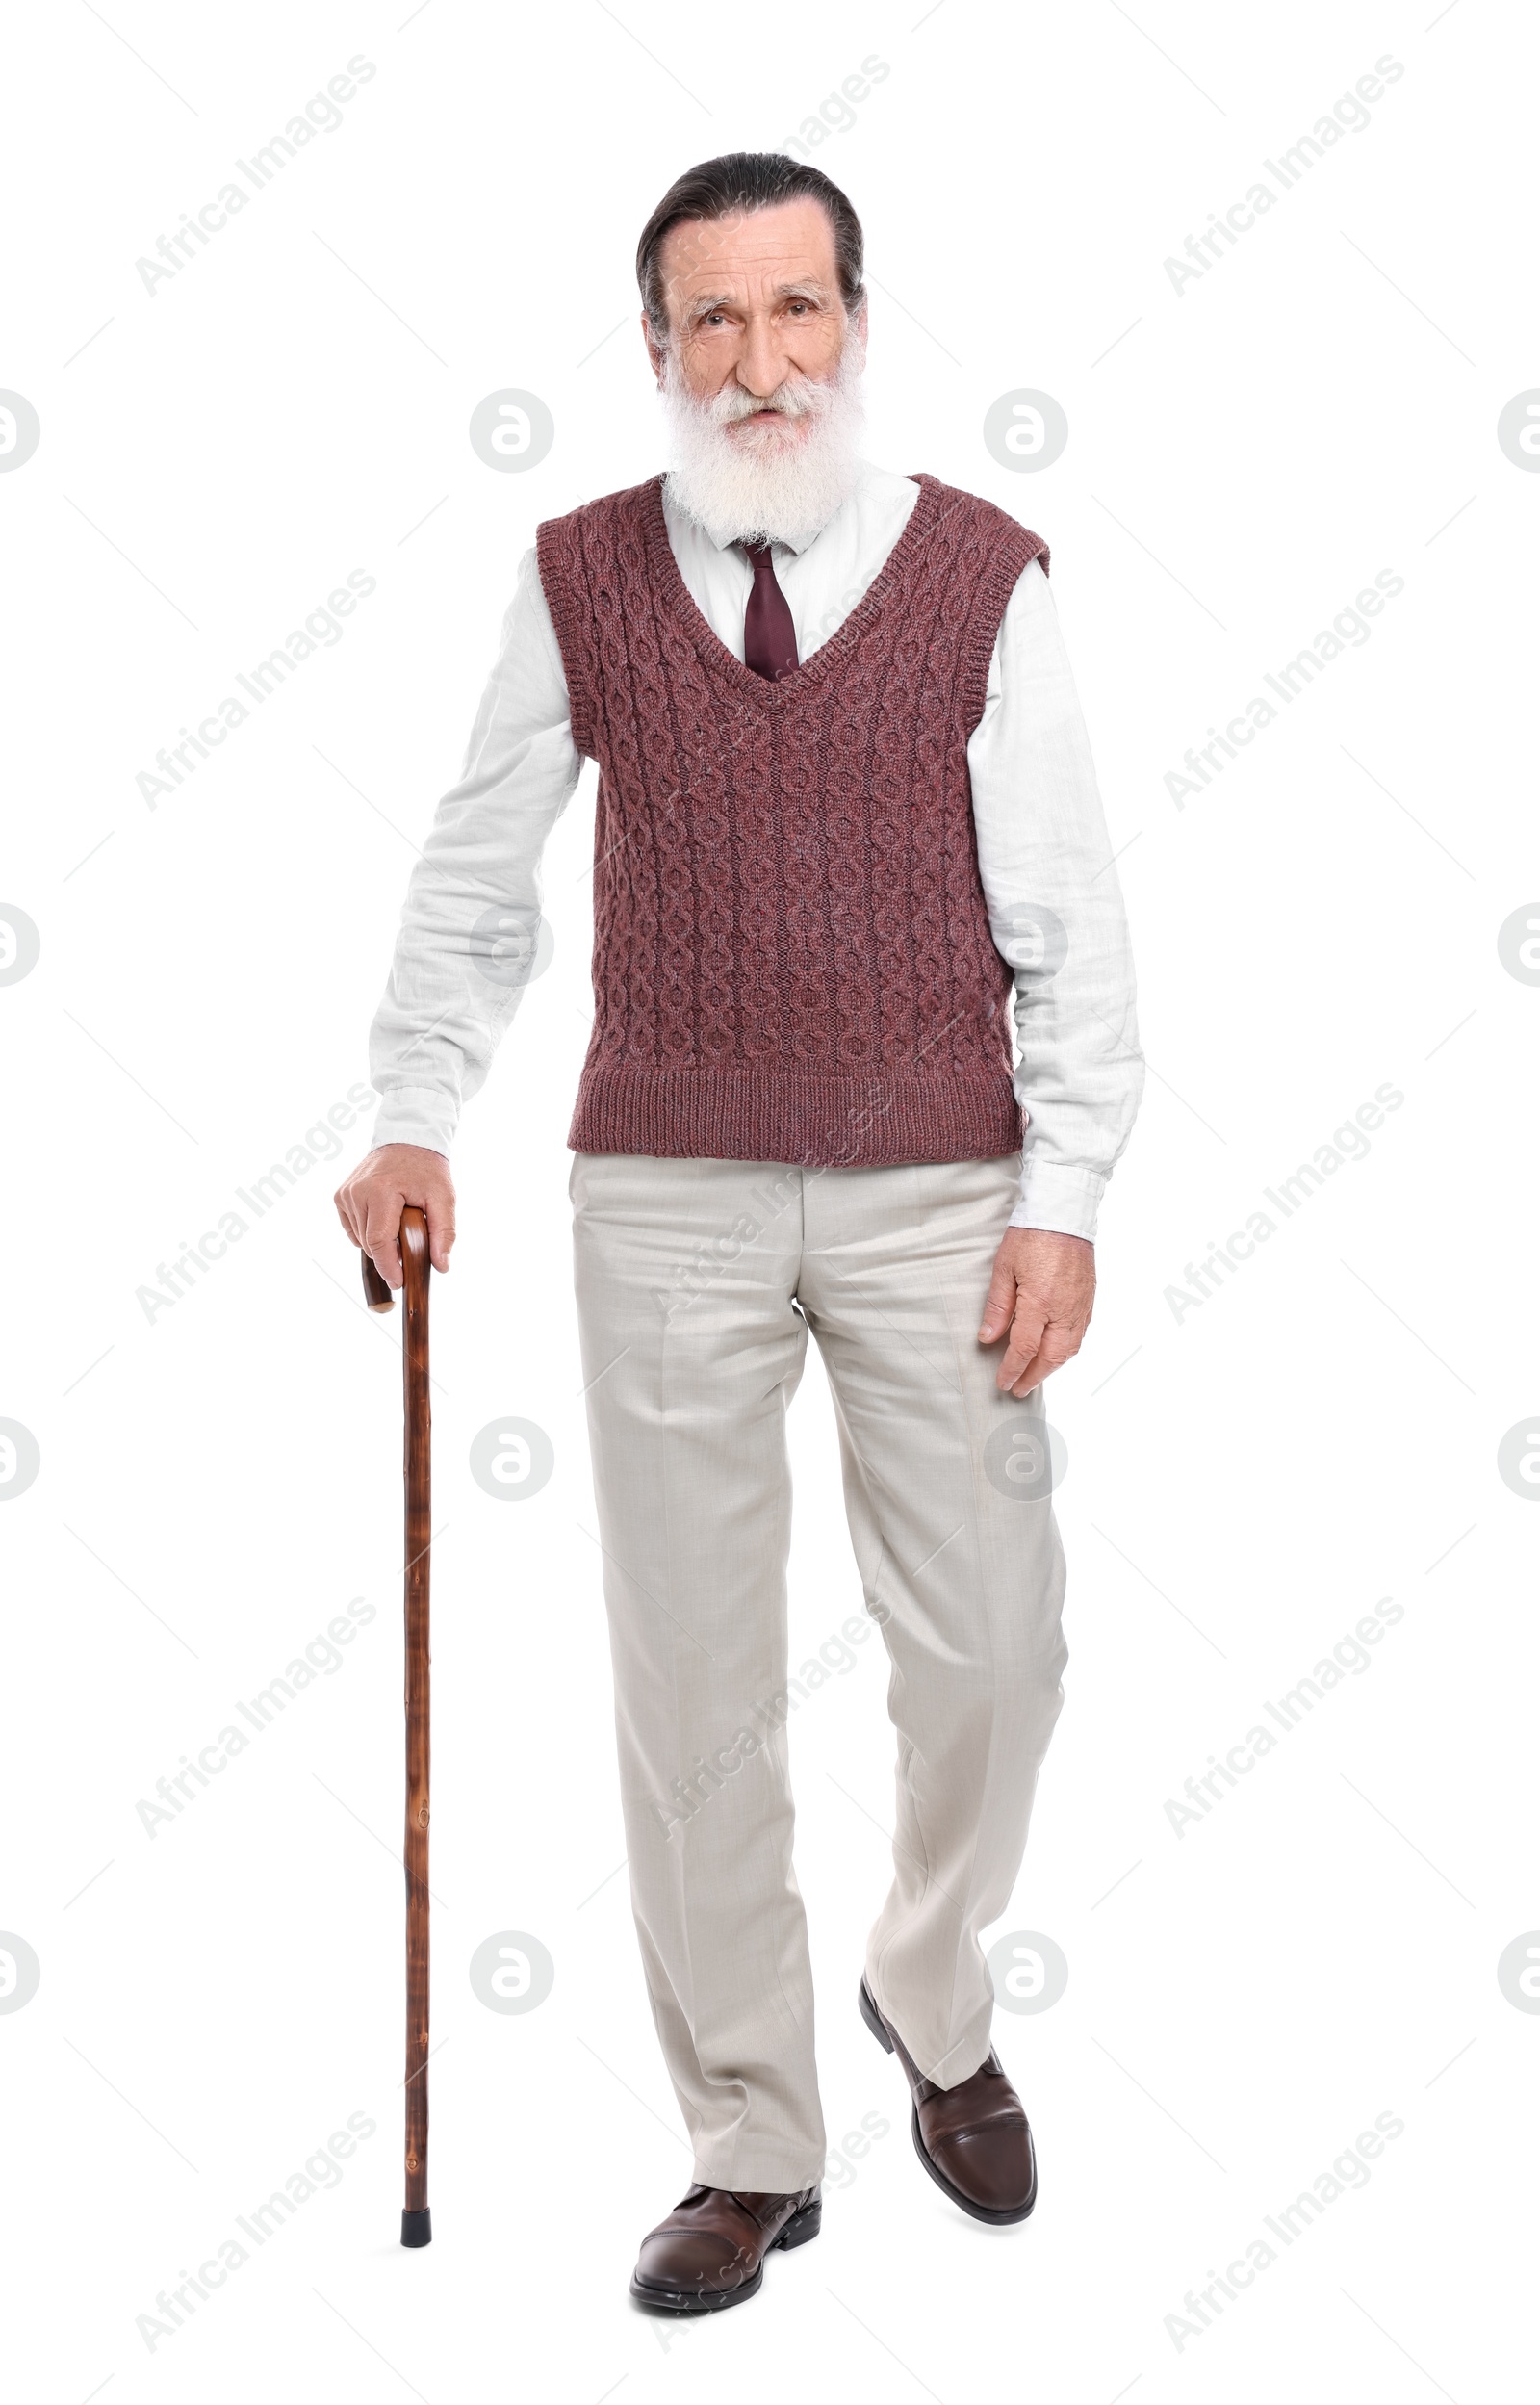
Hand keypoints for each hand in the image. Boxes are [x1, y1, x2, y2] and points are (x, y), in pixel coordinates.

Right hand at [334, 1143, 455, 1288]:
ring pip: (360, 1239)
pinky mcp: (340, 1196)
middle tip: (411, 1246)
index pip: (378, 1242)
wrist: (407, 1139)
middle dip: (390, 1254)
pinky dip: (368, 1232)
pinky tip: (384, 1220)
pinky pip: (353, 1229)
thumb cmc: (427, 1169)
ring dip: (380, 1242)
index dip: (389, 1267)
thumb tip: (441, 1266)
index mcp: (381, 1192)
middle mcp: (357, 1192)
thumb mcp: (444, 1198)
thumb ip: (444, 1233)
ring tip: (399, 1225)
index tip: (399, 1283)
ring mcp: (346, 1194)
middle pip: (370, 1244)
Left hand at [978, 1228, 1094, 1395]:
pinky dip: (1066, 1351)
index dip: (1012, 1369)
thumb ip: (998, 1307)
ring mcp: (1080, 1306)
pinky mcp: (1088, 1300)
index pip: (1025, 1348)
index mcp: (1040, 1301)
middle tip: (1017, 1389)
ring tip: (1034, 1376)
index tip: (1002, 1382)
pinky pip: (1080, 1335)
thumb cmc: (1031, 1236)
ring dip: (1051, 1368)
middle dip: (1033, 1377)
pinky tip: (1054, 1353)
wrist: (1064, 1213)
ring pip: (1069, 1350)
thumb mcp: (1004, 1268)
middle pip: (1051, 1357)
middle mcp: (1064, 1309)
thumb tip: (987, 1338)